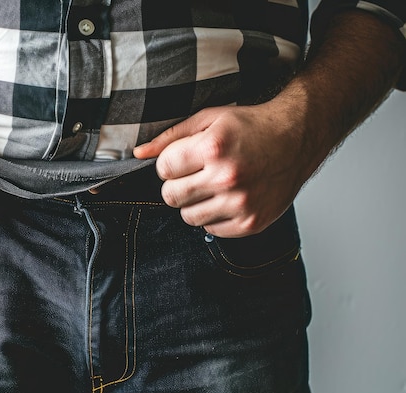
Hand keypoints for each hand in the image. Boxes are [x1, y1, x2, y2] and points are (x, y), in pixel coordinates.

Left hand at [133, 102, 308, 237]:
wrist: (296, 139)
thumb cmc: (251, 127)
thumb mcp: (208, 119)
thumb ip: (170, 137)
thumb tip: (138, 154)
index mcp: (213, 148)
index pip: (163, 169)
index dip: (170, 164)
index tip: (184, 159)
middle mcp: (227, 177)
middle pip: (171, 196)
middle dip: (178, 184)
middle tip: (197, 174)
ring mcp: (241, 203)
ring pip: (188, 217)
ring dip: (194, 203)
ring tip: (212, 186)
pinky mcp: (251, 223)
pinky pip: (211, 230)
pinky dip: (214, 216)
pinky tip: (228, 198)